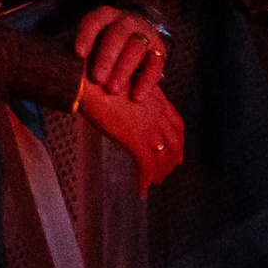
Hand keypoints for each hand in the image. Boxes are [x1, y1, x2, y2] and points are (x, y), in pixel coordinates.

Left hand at [75, 5, 169, 100]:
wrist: (136, 42)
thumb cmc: (103, 46)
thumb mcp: (92, 42)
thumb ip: (79, 52)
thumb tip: (56, 66)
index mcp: (105, 17)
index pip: (94, 21)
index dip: (86, 36)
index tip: (78, 54)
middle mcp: (126, 22)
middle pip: (116, 36)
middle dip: (106, 58)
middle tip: (97, 79)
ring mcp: (144, 34)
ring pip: (136, 48)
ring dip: (124, 69)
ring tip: (112, 91)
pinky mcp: (159, 51)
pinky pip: (155, 64)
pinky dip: (147, 81)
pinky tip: (136, 97)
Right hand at [76, 75, 184, 195]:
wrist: (88, 80)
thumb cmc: (99, 77)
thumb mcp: (126, 81)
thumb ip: (134, 93)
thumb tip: (129, 101)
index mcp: (156, 99)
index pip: (176, 123)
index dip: (179, 139)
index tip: (177, 150)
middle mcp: (157, 114)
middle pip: (174, 142)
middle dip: (173, 158)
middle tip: (168, 169)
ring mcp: (148, 128)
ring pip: (163, 157)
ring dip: (160, 172)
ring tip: (154, 182)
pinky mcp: (135, 140)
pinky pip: (146, 166)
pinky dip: (145, 180)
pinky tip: (141, 190)